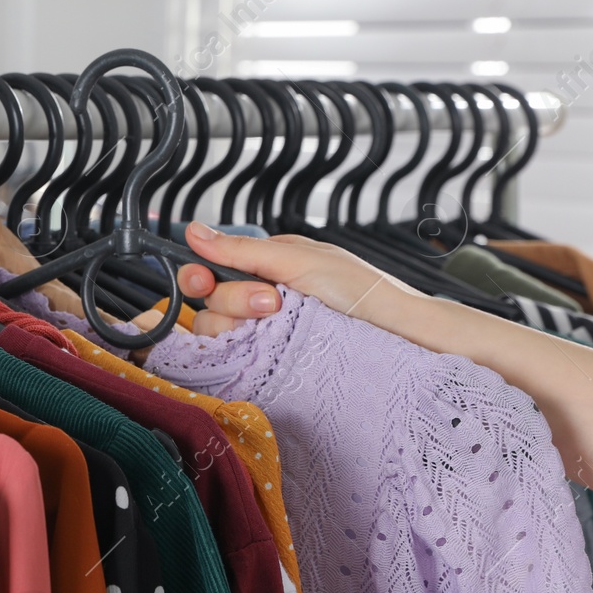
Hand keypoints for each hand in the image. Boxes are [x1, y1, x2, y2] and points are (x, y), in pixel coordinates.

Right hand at [177, 222, 423, 336]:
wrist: (398, 335)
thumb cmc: (362, 292)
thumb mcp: (299, 260)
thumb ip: (242, 249)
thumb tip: (194, 230)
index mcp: (267, 266)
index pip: (211, 270)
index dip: (200, 276)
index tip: (203, 281)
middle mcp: (261, 298)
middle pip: (210, 302)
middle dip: (235, 301)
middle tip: (273, 302)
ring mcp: (265, 332)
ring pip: (217, 331)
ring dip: (242, 325)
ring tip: (281, 322)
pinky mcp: (269, 362)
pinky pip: (234, 359)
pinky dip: (243, 352)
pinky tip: (268, 346)